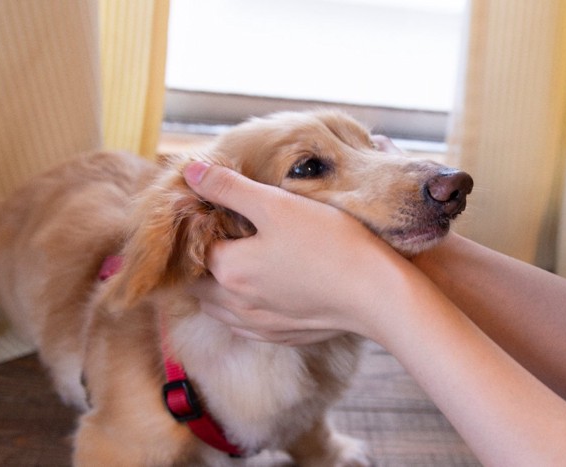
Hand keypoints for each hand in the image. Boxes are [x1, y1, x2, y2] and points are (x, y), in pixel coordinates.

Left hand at [183, 162, 406, 344]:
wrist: (376, 292)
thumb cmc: (328, 243)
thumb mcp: (276, 204)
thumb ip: (229, 187)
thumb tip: (189, 171)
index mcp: (229, 270)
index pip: (193, 249)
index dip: (199, 229)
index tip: (213, 213)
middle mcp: (236, 305)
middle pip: (200, 283)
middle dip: (202, 261)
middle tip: (222, 236)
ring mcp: (259, 325)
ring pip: (219, 308)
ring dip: (219, 287)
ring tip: (240, 262)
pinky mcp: (282, 336)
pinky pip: (247, 324)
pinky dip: (244, 308)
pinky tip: (264, 290)